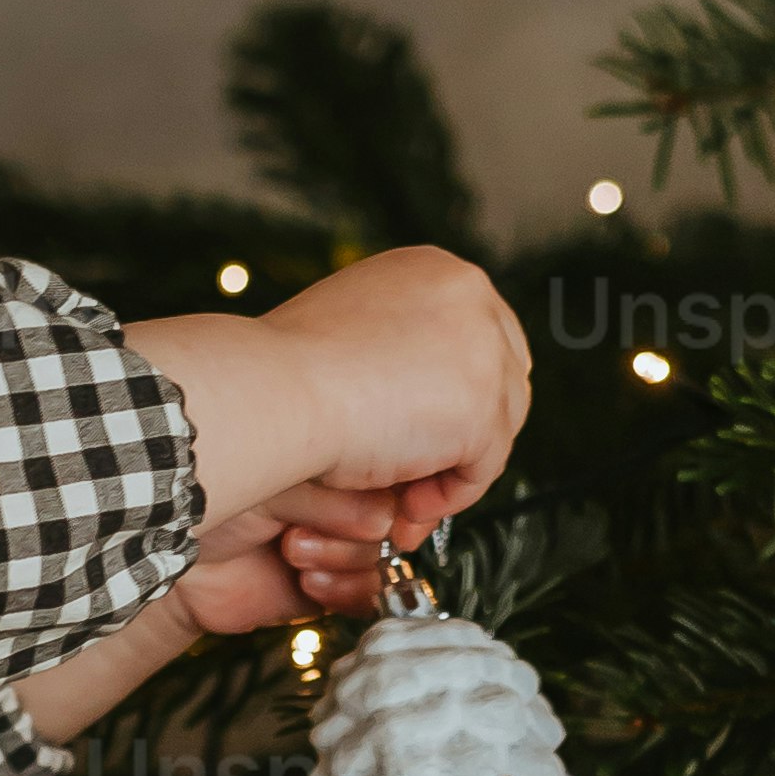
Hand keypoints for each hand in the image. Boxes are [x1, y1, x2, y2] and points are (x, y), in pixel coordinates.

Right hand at [265, 250, 527, 520]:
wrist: (273, 390)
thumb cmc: (289, 368)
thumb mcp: (355, 331)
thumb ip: (400, 347)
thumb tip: (426, 389)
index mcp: (436, 268)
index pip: (480, 337)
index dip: (454, 394)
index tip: (423, 432)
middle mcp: (471, 295)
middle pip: (502, 379)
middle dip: (462, 434)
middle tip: (415, 473)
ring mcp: (484, 351)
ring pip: (498, 426)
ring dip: (450, 468)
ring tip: (400, 497)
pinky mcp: (484, 409)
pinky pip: (483, 468)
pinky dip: (446, 496)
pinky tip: (403, 507)